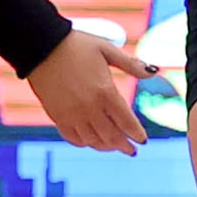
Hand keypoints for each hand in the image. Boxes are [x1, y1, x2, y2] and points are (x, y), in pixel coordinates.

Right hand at [25, 30, 152, 155]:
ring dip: (106, 146)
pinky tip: (90, 141)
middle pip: (111, 136)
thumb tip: (154, 71)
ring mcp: (72, 114)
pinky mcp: (57, 116)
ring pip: (93, 140)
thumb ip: (131, 64)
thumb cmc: (76, 45)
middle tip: (131, 151)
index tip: (142, 141)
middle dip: (124, 146)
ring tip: (113, 146)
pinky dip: (84, 142)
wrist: (41, 46)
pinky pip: (73, 138)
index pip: (126, 122)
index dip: (136, 134)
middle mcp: (89, 108)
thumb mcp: (107, 49)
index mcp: (105, 92)